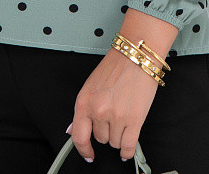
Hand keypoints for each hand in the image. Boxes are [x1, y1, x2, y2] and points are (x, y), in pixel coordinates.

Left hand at [67, 46, 158, 162]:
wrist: (136, 55)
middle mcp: (98, 110)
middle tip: (114, 115)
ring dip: (120, 135)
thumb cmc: (116, 66)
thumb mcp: (91, 85)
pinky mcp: (134, 119)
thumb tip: (73, 130)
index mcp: (84, 101)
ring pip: (115, 142)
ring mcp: (116, 116)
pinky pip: (128, 146)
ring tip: (125, 116)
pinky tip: (128, 148)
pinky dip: (128, 151)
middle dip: (107, 131)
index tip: (88, 154)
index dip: (83, 149)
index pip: (78, 136)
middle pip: (100, 139)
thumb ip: (83, 109)